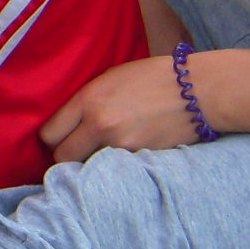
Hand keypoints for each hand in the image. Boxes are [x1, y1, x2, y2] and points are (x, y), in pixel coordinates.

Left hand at [39, 55, 202, 164]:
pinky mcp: (140, 159)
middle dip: (67, 155)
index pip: (50, 134)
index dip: (53, 138)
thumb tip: (69, 121)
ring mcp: (120, 145)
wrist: (200, 90)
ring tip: (101, 152)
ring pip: (87, 168)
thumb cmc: (155, 77)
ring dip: (90, 164)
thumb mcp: (112, 78)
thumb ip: (87, 100)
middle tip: (79, 149)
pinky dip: (113, 168)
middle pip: (62, 157)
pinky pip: (113, 171)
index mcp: (89, 99)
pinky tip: (122, 156)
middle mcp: (100, 124)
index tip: (61, 137)